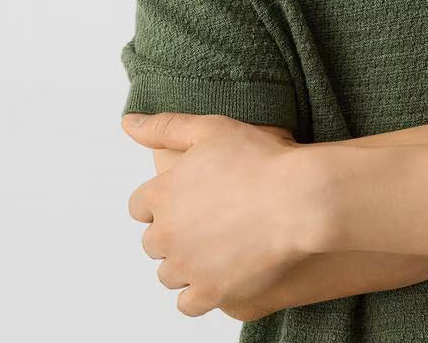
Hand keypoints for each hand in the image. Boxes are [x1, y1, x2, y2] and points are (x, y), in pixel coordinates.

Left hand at [122, 112, 335, 318]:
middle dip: (174, 233)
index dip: (162, 201)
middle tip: (208, 220)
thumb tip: (128, 123)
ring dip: (185, 263)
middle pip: (153, 243)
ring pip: (169, 274)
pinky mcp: (210, 293)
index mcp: (162, 194)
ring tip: (218, 246)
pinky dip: (199, 293)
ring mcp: (187, 267)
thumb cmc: (261, 160)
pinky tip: (220, 275)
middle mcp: (166, 234)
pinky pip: (188, 304)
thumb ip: (166, 126)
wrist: (299, 199)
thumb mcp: (212, 128)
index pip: (139, 207)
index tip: (188, 197)